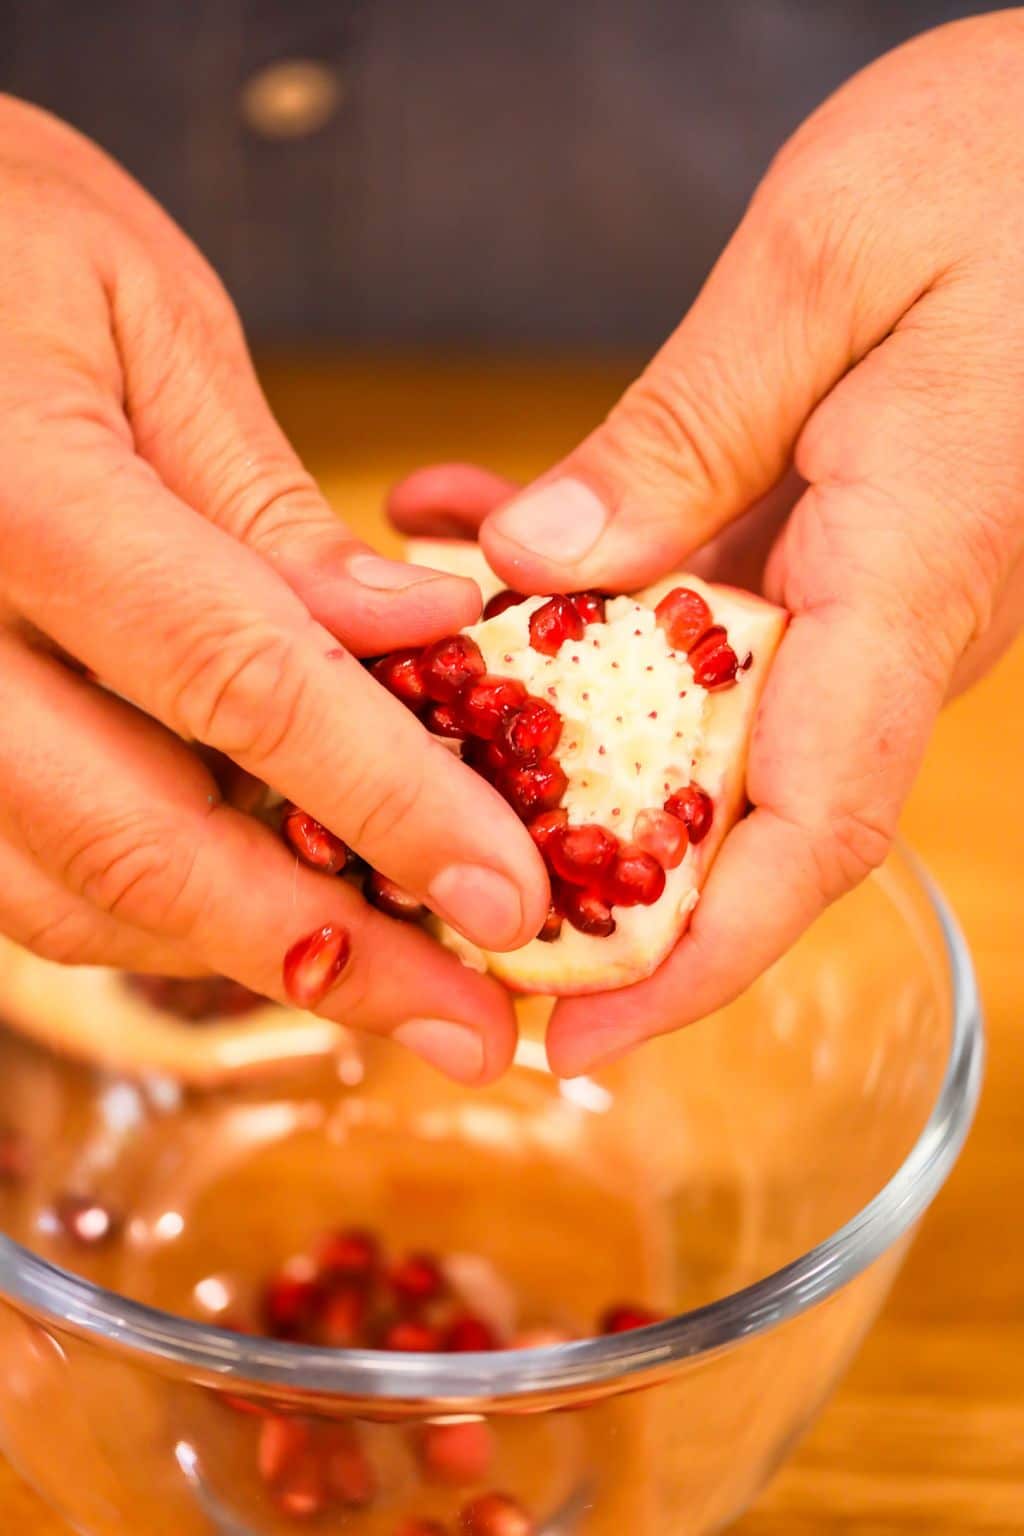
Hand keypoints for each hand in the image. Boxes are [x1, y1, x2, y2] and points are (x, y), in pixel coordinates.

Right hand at [0, 98, 549, 1084]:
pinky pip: (16, 863)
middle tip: (467, 1026)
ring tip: (388, 984)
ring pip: (68, 890)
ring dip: (240, 954)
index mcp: (18, 498)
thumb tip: (413, 642)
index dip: (394, 809)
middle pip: (141, 843)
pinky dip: (147, 904)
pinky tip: (260, 909)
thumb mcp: (145, 319)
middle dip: (328, 954)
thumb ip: (264, 504)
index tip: (511, 899)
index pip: (242, 684)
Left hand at [391, 13, 1023, 1075]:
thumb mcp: (830, 268)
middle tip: (431, 887)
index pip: (811, 835)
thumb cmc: (1012, 167)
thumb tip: (543, 566)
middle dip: (587, 875)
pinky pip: (694, 607)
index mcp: (909, 577)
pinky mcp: (835, 541)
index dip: (698, 962)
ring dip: (546, 722)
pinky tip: (470, 528)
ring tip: (408, 696)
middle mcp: (893, 621)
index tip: (584, 1042)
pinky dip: (576, 590)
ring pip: (690, 715)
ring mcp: (865, 590)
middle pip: (736, 816)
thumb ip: (685, 430)